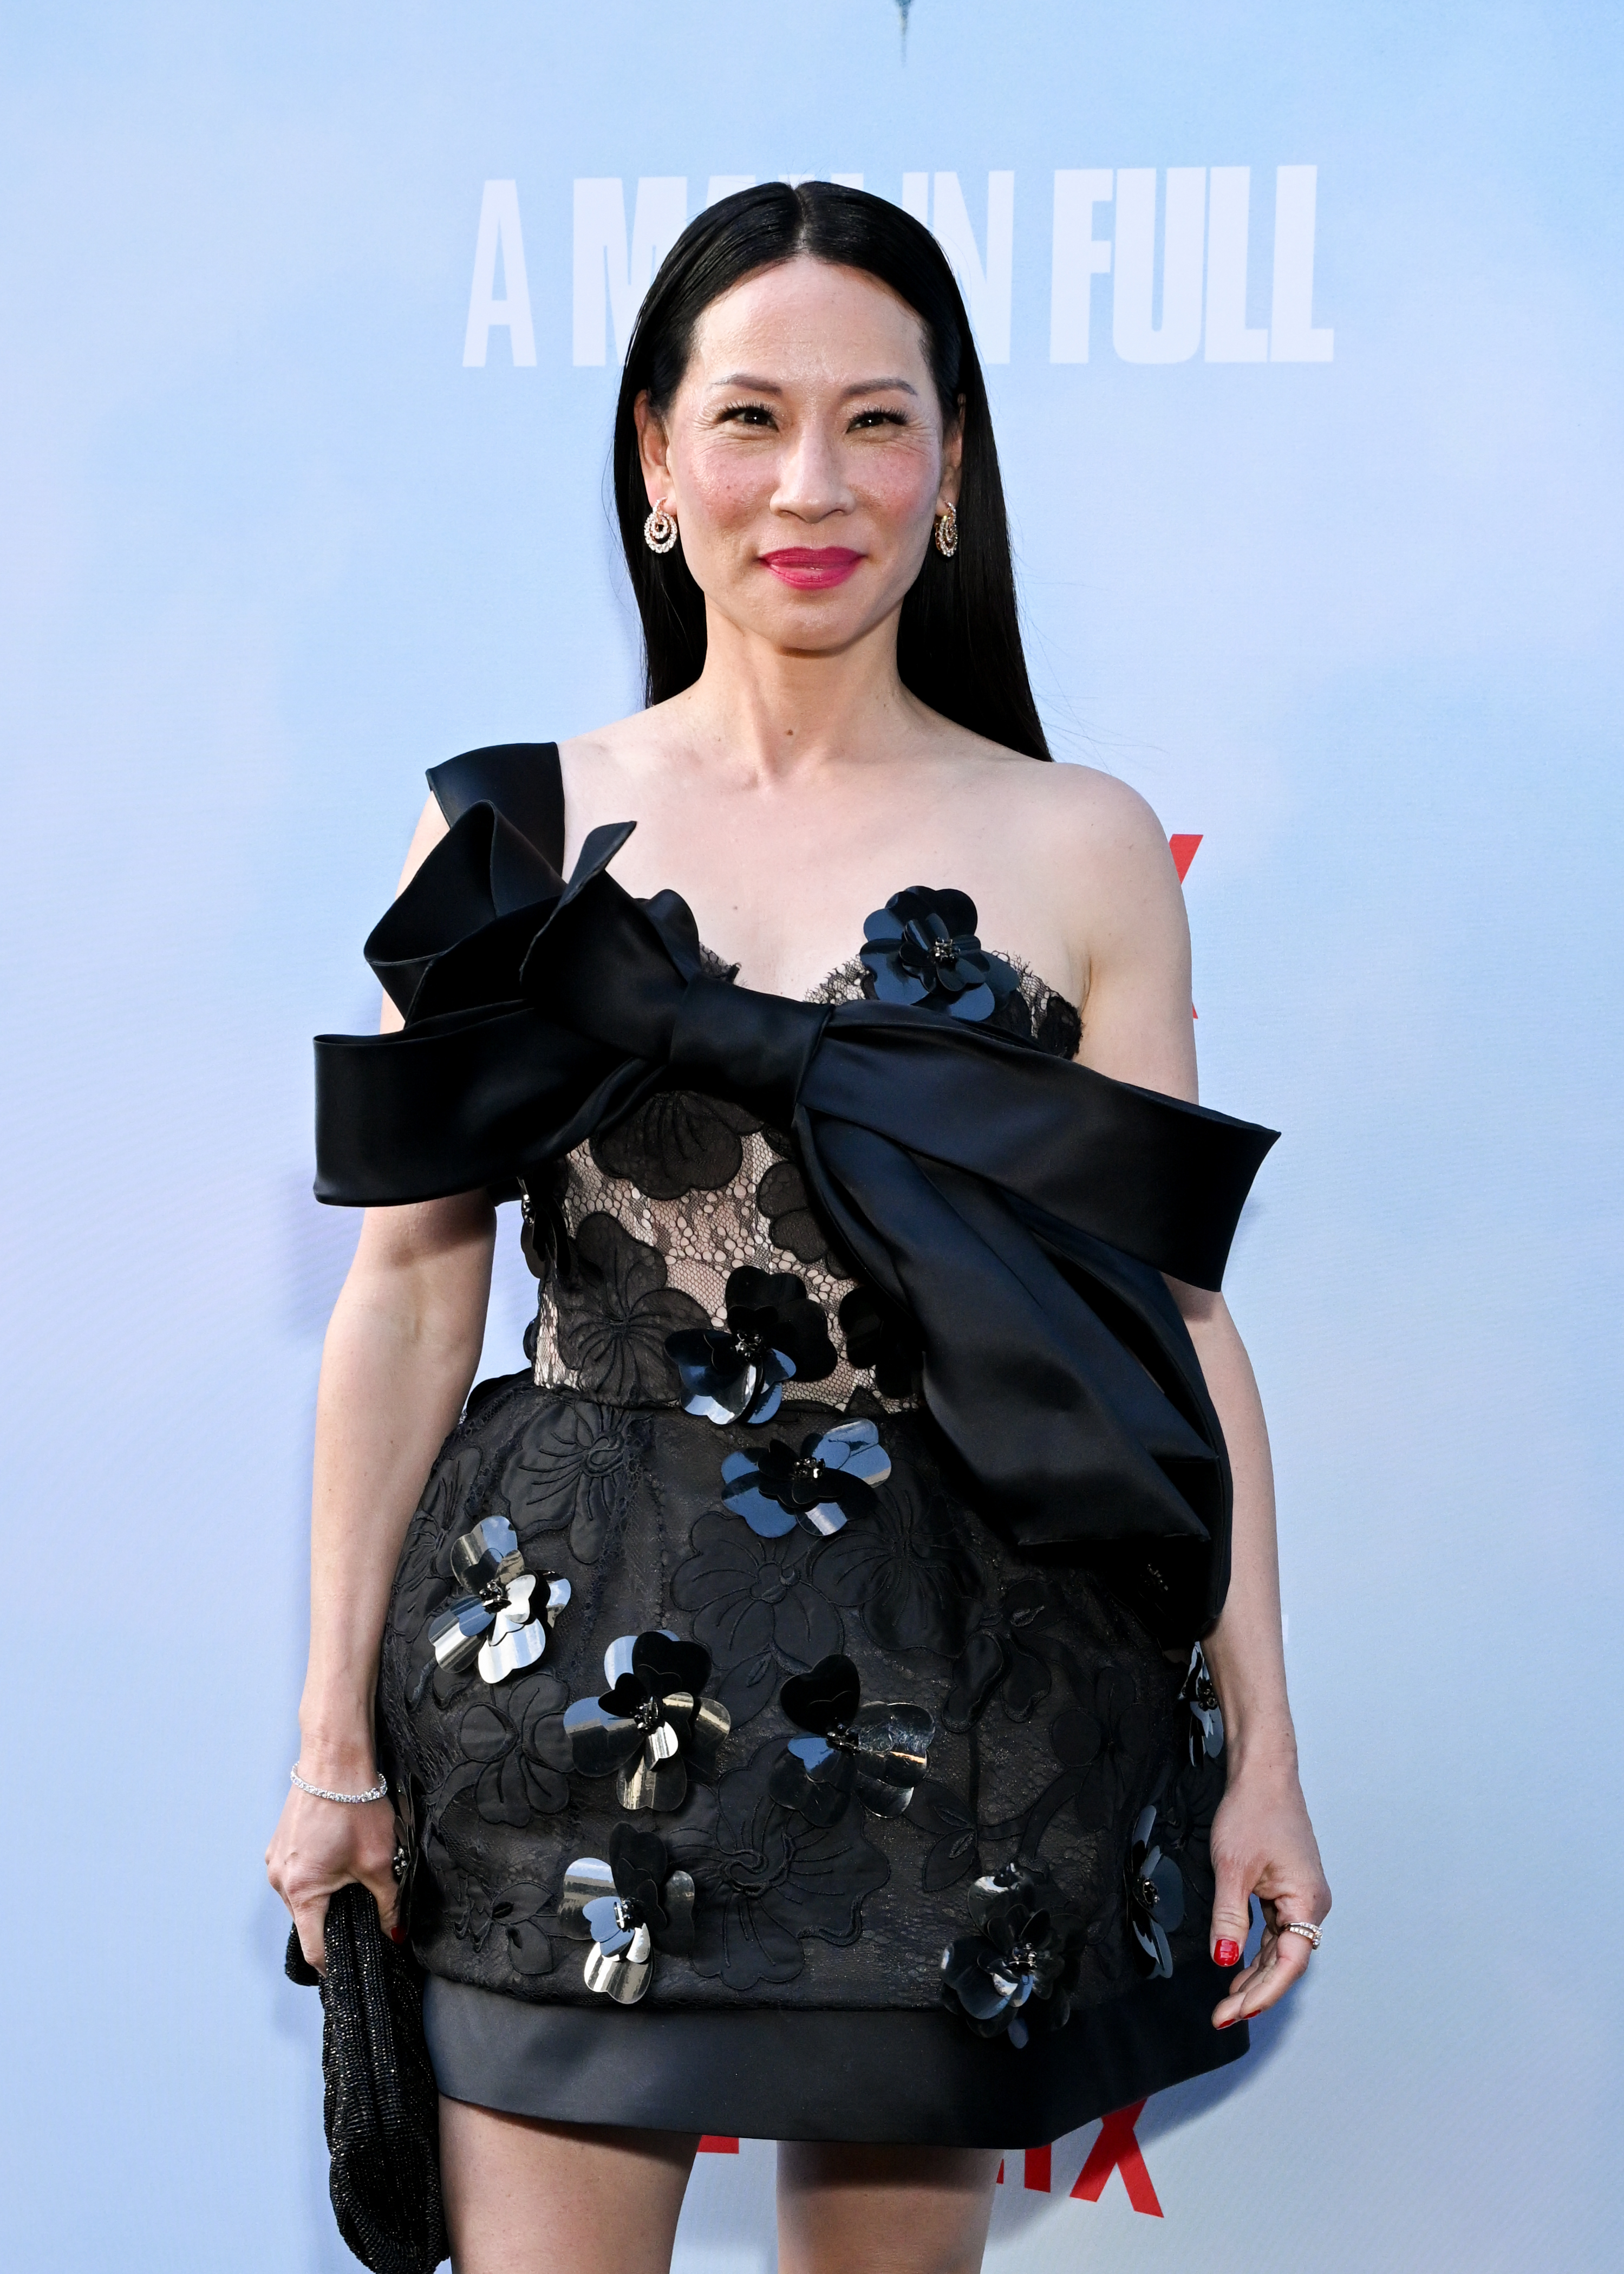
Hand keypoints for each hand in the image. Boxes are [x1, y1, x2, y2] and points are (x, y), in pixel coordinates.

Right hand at [265, 1754, 400, 1971]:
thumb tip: (395, 1933)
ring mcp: (275, 1862)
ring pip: (301, 1898)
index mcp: (302, 1891)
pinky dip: (315, 1877)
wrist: (334, 1760)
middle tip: (361, 1917)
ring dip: (324, 1898)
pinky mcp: (279, 1846)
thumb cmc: (355, 1807)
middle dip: (332, 1924)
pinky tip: (337, 1860)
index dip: (334, 1963)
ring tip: (351, 1880)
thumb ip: (388, 1903)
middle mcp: (279, 1881)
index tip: (349, 1970)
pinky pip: (296, 1875)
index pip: (313, 1948)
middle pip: (307, 1922)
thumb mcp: (380, 1861)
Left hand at [1207, 1765, 1329, 2028]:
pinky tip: (1238, 1967)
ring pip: (1279, 1949)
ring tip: (1227, 2003)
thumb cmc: (1252, 1811)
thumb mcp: (1231, 1867)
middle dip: (1255, 1992)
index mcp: (1307, 1901)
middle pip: (1285, 1962)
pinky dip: (1256, 1951)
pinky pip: (1275, 1931)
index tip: (1233, 2012)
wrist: (1263, 1774)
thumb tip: (1225, 1959)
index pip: (1288, 1963)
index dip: (1262, 1993)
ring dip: (1255, 1975)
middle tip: (1221, 2017)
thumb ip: (1230, 1917)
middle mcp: (1311, 1904)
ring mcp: (1301, 1897)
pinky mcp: (1288, 1890)